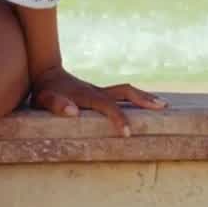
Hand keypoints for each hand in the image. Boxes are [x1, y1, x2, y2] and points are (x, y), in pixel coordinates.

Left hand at [30, 65, 166, 135]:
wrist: (45, 73)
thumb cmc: (44, 91)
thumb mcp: (44, 99)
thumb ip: (56, 104)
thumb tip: (73, 112)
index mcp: (86, 95)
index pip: (108, 106)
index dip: (119, 118)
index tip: (129, 133)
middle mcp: (97, 91)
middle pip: (125, 92)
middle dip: (143, 100)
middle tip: (163, 107)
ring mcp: (100, 90)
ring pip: (126, 91)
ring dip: (144, 97)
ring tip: (162, 105)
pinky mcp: (100, 92)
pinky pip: (121, 94)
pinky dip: (136, 98)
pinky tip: (145, 104)